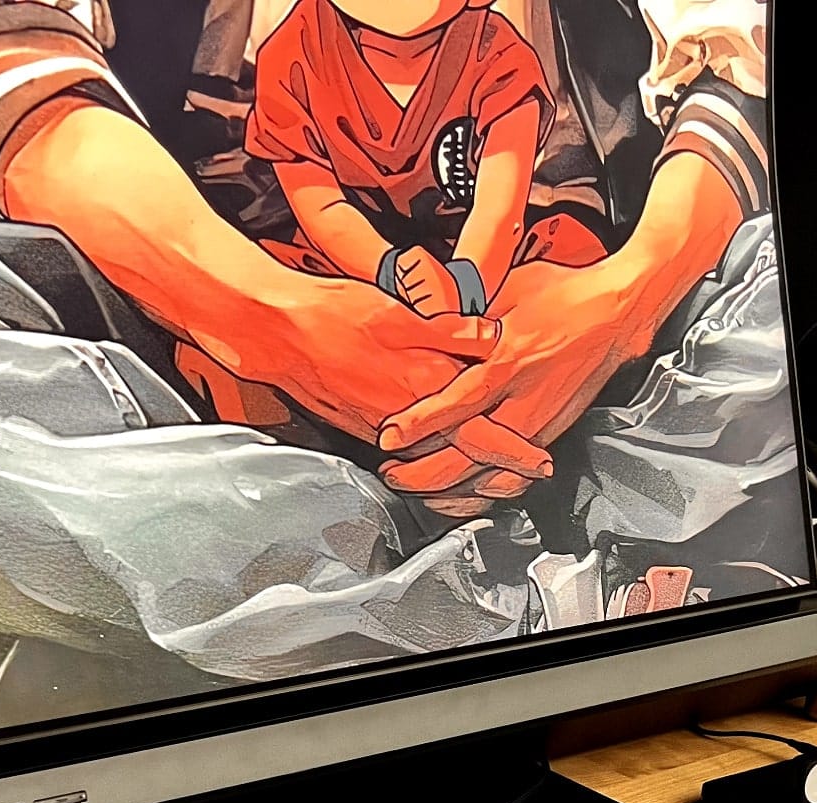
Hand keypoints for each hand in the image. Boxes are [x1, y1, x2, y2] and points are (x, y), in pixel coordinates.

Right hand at [241, 276, 552, 498]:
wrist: (276, 333)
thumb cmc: (333, 314)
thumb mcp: (398, 312)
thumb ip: (450, 329)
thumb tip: (492, 336)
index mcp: (422, 389)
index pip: (482, 433)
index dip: (515, 452)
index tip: (540, 464)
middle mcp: (405, 420)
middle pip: (461, 457)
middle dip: (497, 471)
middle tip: (526, 476)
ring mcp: (380, 428)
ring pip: (432, 458)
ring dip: (464, 468)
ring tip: (494, 472)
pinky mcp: (361, 427)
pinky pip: (405, 452)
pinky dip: (428, 457)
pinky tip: (438, 449)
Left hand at [377, 255, 654, 497]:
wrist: (619, 311)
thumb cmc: (564, 293)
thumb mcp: (508, 288)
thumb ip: (464, 310)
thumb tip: (419, 311)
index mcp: (512, 362)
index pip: (458, 403)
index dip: (420, 424)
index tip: (389, 437)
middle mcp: (527, 402)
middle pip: (470, 457)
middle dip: (423, 474)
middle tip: (389, 473)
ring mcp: (540, 425)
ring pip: (489, 477)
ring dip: (448, 490)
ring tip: (413, 489)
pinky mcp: (550, 436)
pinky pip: (511, 477)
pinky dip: (481, 492)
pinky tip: (458, 494)